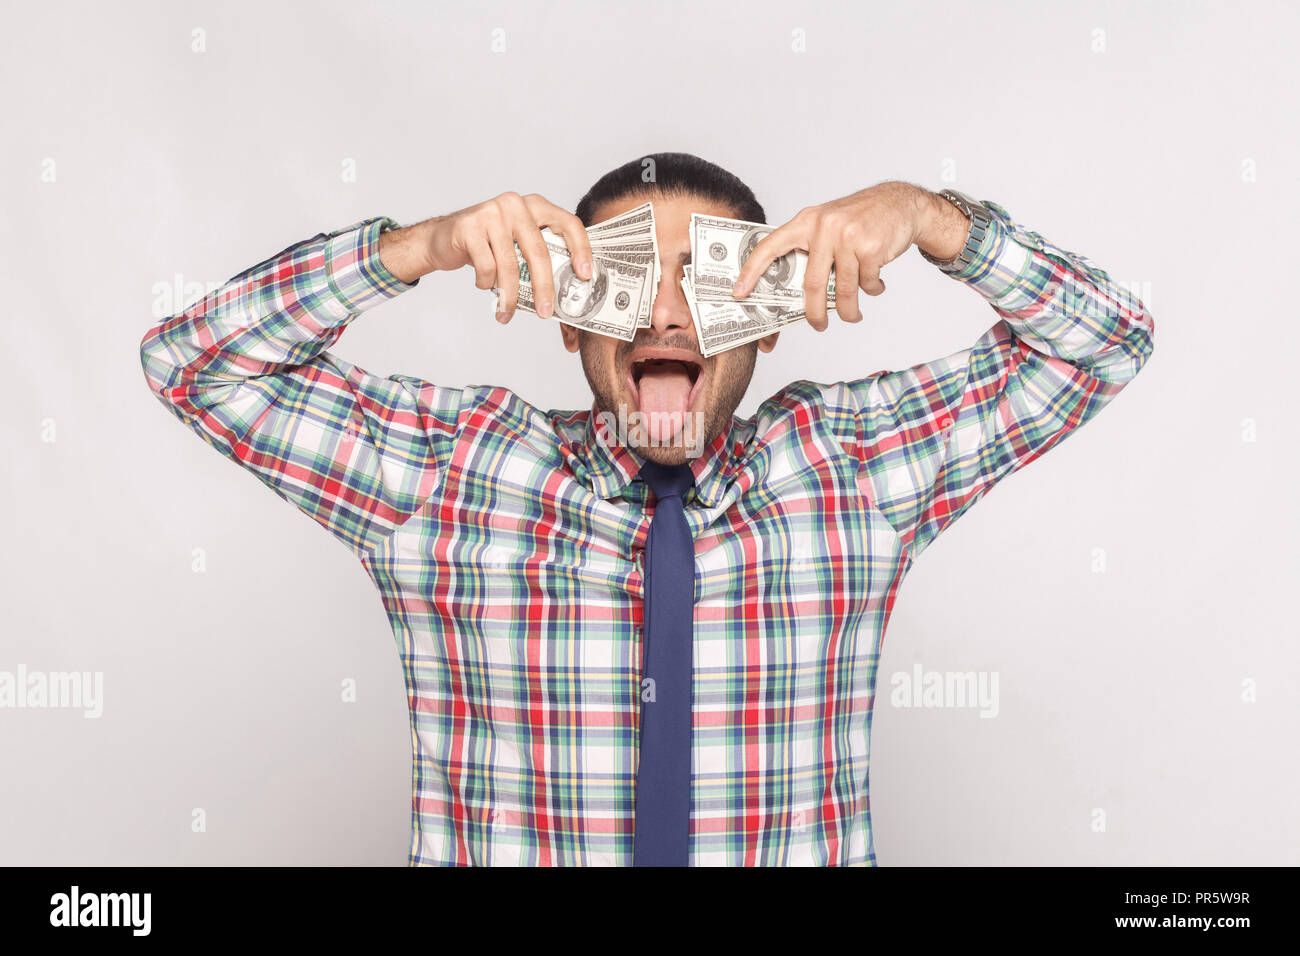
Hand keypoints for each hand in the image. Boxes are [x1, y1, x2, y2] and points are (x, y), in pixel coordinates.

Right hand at [400, 192, 593, 322]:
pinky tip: (483, 284)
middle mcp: (515, 205)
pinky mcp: (470, 227)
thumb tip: (566, 290)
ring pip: (510, 265)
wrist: (443, 238)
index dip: (581, 249)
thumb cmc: (488, 244)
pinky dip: (486, 283)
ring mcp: (491, 213)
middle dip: (544, 287)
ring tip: (505, 313)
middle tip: (545, 312)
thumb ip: (539, 254)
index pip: (567, 223)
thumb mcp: (517, 242)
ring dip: (509, 296)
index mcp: (535, 206)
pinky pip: (487, 267)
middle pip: (539, 251)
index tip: (585, 275)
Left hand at [730, 181, 936, 330]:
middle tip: (817, 326)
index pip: (770, 247)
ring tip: (853, 315)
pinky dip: (872, 290)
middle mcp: (824, 227)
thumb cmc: (859, 220)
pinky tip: (876, 284)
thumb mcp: (828, 225)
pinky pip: (866, 283)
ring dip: (849, 310)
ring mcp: (847, 237)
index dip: (751, 271)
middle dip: (813, 313)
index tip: (739, 293)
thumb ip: (812, 250)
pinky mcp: (870, 247)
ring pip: (843, 290)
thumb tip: (796, 294)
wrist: (900, 203)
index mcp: (806, 222)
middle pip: (811, 283)